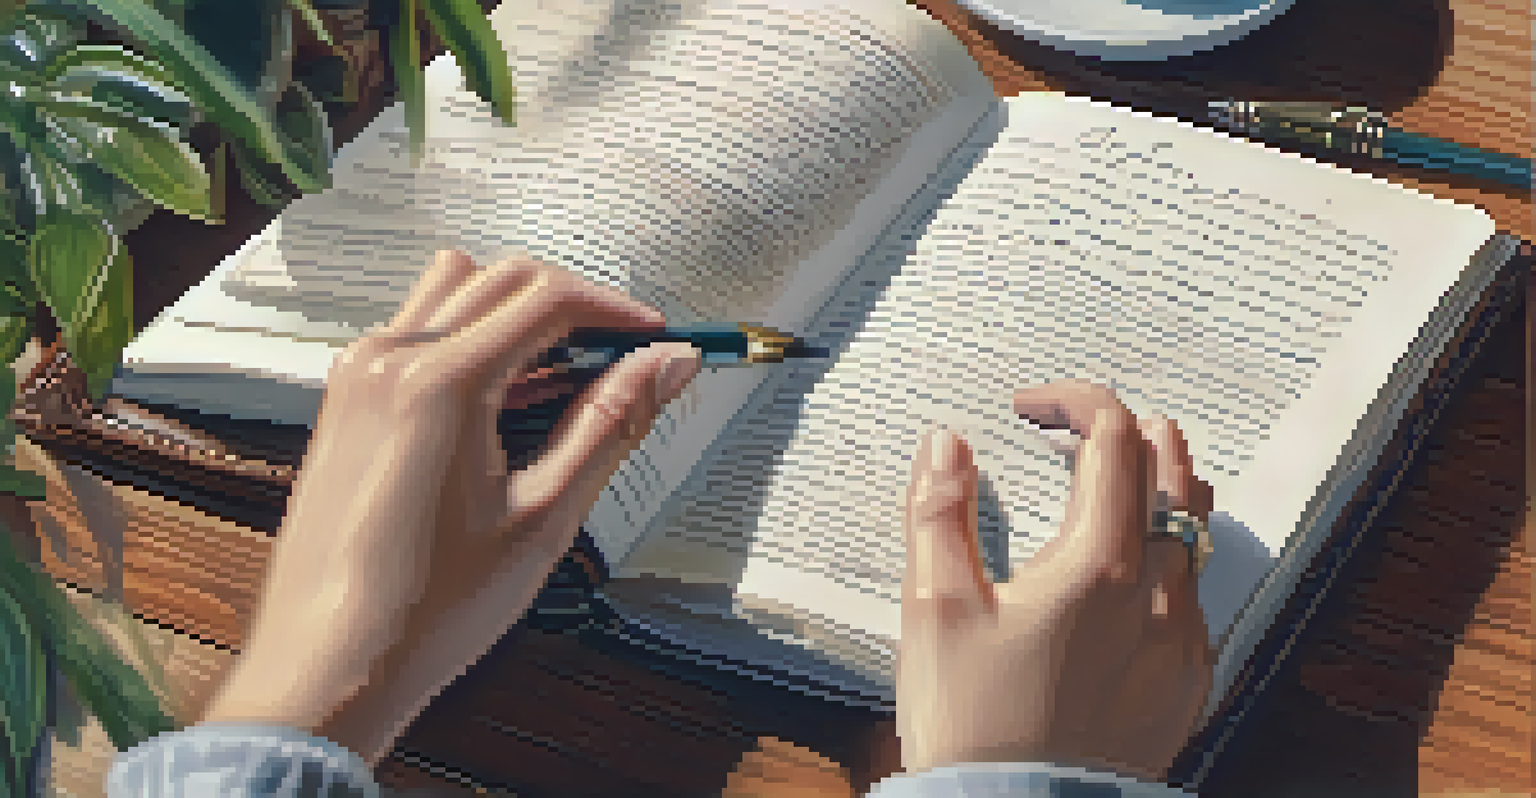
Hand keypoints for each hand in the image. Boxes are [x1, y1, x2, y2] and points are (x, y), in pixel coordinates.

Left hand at [201, 250, 701, 763]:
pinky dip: (470, 338)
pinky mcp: (345, 398)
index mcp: (440, 382)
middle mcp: (390, 358)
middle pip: (503, 279)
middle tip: (625, 356)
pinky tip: (503, 405)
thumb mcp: (544, 516)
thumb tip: (668, 364)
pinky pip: (417, 329)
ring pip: (455, 290)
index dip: (616, 311)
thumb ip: (611, 424)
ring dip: (517, 311)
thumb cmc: (430, 609)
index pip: (547, 299)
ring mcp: (358, 374)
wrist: (328, 666)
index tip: (657, 337)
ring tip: (562, 379)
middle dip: (575, 305)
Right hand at [896, 379, 1213, 780]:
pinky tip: (1132, 572)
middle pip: (1172, 470)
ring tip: (1117, 480)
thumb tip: (948, 444)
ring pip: (1195, 530)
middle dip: (1128, 429)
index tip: (1032, 407)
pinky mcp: (1188, 682)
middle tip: (1080, 428)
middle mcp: (1159, 594)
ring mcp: (1184, 640)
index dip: (1075, 401)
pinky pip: (1198, 592)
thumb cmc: (974, 723)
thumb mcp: (935, 608)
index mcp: (1099, 563)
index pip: (1113, 438)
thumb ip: (939, 512)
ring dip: (1159, 485)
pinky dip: (1169, 555)